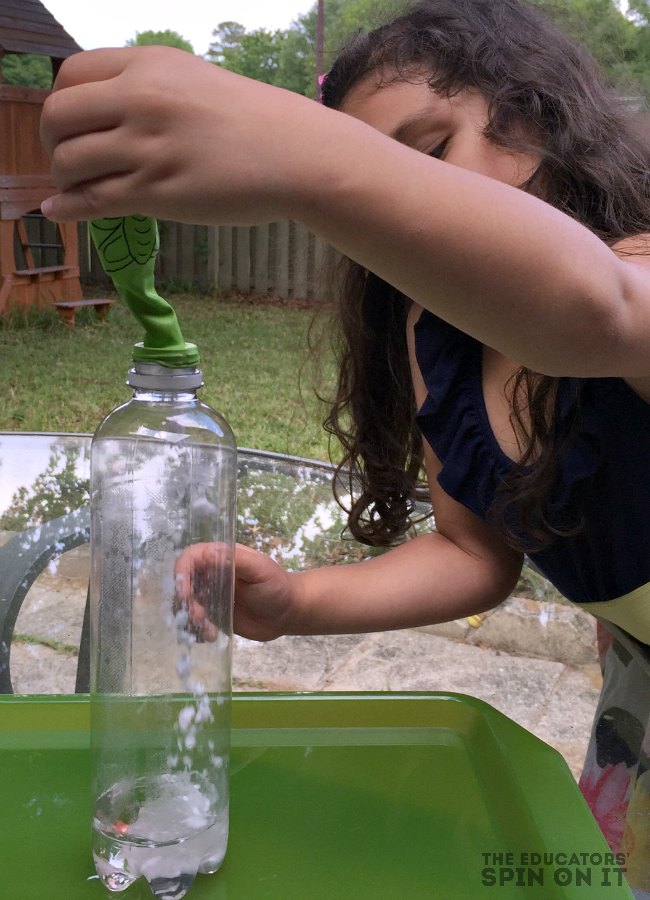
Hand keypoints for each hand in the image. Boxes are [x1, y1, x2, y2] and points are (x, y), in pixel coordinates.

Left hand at [39, 46, 330, 224]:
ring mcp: (148, 147)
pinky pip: (93, 200)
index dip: (62, 105)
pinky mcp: (158, 192)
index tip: (72, 129)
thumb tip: (109, 114)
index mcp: (148, 65)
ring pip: (70, 161)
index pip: (70, 76)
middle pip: (57, 116)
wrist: (297, 155)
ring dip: (63, 180)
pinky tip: (58, 212)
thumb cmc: (254, 122)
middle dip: (52, 144)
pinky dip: (67, 208)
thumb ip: (148, 90)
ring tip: (77, 190)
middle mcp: (141, 99)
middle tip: (67, 162)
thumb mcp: (194, 82)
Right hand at [174, 542, 296, 642]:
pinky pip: (196, 622)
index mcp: (220, 556)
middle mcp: (210, 574)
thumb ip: (235, 561)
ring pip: (186, 605)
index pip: (189, 558)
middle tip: (199, 617)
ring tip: (208, 630)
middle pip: (182, 583)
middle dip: (185, 602)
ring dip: (190, 618)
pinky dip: (197, 630)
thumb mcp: (259, 570)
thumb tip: (206, 553)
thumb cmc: (277, 586)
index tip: (184, 593)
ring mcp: (210, 596)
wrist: (288, 613)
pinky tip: (211, 636)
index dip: (181, 573)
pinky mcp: (213, 615)